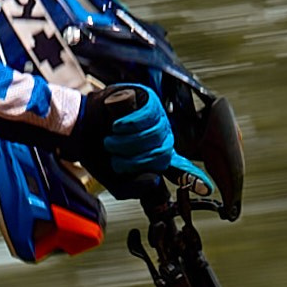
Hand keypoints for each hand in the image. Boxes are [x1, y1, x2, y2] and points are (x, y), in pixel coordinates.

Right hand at [83, 84, 215, 197]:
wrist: (79, 130)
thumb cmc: (98, 153)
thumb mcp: (116, 181)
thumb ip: (135, 187)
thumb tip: (154, 180)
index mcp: (155, 157)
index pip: (180, 169)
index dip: (194, 178)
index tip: (206, 187)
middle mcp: (159, 137)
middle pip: (162, 154)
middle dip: (135, 160)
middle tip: (116, 157)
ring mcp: (156, 117)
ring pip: (155, 136)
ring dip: (128, 143)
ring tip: (112, 140)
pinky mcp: (148, 99)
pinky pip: (148, 116)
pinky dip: (130, 125)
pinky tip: (118, 126)